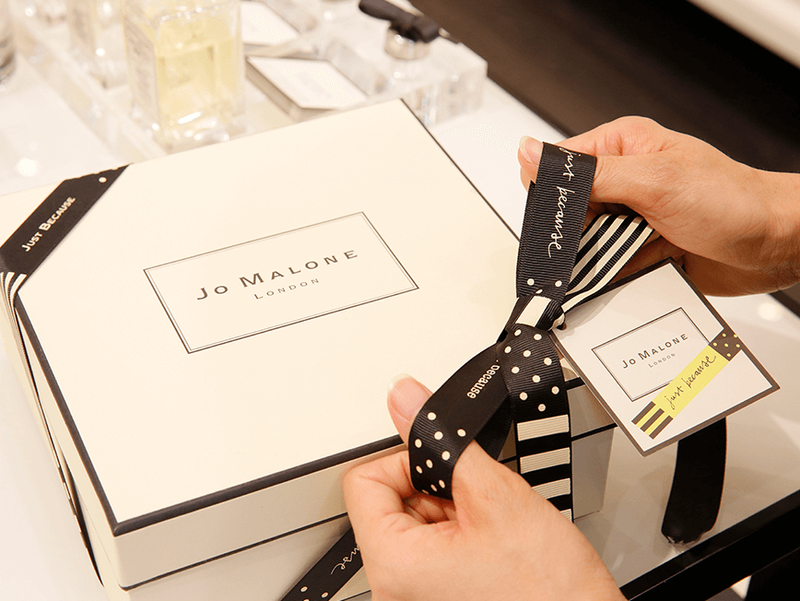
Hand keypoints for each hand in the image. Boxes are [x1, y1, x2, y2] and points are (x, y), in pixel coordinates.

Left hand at [343, 376, 622, 600]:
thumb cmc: (548, 590)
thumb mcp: (494, 495)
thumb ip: (441, 440)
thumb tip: (404, 398)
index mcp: (392, 565)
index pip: (362, 481)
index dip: (404, 459)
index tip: (439, 462)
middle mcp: (392, 588)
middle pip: (388, 501)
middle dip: (433, 487)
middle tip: (476, 499)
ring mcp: (413, 595)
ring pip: (413, 521)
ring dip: (450, 509)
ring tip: (491, 526)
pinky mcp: (434, 596)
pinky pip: (428, 548)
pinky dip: (458, 532)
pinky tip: (492, 540)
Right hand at [518, 117, 799, 295]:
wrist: (778, 245)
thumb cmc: (733, 200)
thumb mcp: (654, 180)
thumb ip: (589, 173)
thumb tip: (530, 154)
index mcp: (620, 147)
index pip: (558, 169)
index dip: (554, 198)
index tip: (566, 221)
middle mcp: (621, 182)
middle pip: (566, 214)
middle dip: (579, 236)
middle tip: (607, 240)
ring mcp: (629, 219)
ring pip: (583, 247)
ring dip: (599, 260)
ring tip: (631, 256)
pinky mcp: (637, 251)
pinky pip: (605, 270)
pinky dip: (612, 279)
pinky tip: (634, 273)